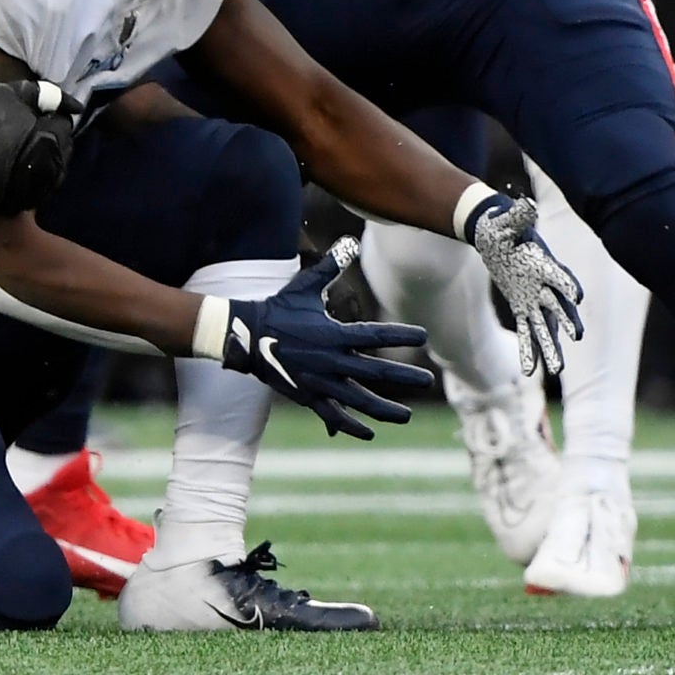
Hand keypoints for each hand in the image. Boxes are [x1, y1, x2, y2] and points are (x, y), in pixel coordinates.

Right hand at [0, 79, 75, 211]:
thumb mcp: (9, 93)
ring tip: (27, 150)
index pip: (65, 128)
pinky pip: (39, 191)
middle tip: (31, 132)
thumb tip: (77, 106)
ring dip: (47, 160)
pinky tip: (20, 168)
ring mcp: (32, 190)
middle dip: (53, 140)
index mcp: (46, 141)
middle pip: (64, 152)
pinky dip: (36, 179)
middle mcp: (44, 169)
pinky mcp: (18, 203)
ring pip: (55, 174)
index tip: (35, 117)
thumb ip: (46, 95)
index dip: (51, 119)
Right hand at [218, 239, 433, 439]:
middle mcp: (330, 360)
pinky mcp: (308, 395)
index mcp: (332, 333)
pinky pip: (332, 416)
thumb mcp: (304, 286)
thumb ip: (329, 267)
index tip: (423, 335)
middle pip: (374, 372)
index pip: (374, 334)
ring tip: (406, 416)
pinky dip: (351, 426)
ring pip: (358, 400)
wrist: (246, 336)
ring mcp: (319, 381)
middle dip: (403, 377)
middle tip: (428, 380)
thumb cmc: (279, 308)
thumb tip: (348, 242)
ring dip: (384, 409)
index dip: (400, 334)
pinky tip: (368, 432)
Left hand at [460, 191, 584, 376]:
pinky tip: (530, 372)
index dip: (568, 285)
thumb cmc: (503, 225)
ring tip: (558, 370)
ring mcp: (534, 298)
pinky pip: (527, 331)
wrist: (495, 232)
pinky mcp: (521, 306)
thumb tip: (525, 204)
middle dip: (566, 322)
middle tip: (575, 338)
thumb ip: (519, 216)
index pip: (560, 276)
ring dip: (551, 348)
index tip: (576, 298)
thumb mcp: (508, 220)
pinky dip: (529, 350)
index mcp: (543, 264)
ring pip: (545, 327)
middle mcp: (544, 285)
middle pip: (559, 307)